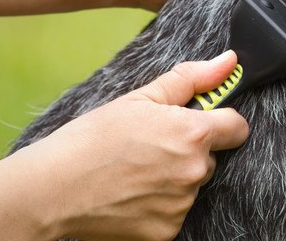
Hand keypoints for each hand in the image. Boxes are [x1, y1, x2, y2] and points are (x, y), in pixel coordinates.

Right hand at [0, 52, 247, 240]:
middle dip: (188, 151)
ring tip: (135, 171)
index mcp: (193, 133)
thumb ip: (191, 79)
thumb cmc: (90, 140)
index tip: (202, 121)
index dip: (221, 121)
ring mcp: (181, 205)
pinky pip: (175, 212)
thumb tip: (229, 61)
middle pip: (210, 157)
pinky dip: (159, 205)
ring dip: (174, 178)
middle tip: (150, 147)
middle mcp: (194, 171)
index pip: (237, 127)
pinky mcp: (166, 232)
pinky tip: (132, 195)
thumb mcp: (140, 99)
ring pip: (191, 185)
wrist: (49, 192)